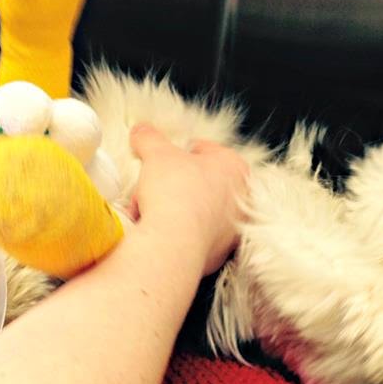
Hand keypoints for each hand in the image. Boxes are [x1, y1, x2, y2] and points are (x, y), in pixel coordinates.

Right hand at [130, 123, 249, 275]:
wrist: (174, 243)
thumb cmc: (175, 193)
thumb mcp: (157, 154)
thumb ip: (149, 137)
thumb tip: (141, 130)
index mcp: (234, 166)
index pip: (204, 149)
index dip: (178, 152)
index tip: (162, 159)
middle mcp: (240, 198)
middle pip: (200, 182)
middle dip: (174, 185)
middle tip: (154, 186)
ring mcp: (232, 228)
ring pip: (196, 210)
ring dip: (174, 209)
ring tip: (151, 210)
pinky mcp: (220, 253)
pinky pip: (193, 236)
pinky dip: (177, 233)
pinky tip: (159, 231)